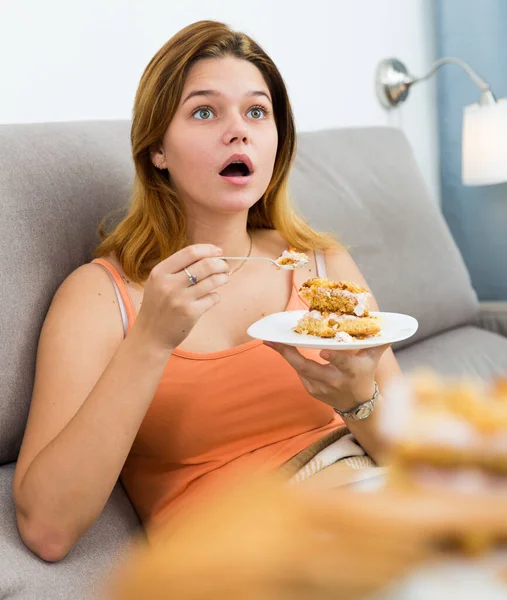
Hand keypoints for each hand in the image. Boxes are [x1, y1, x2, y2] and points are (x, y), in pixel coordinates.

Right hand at [134, 244, 228, 351]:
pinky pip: (213, 298)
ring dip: (223, 278)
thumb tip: (207, 255)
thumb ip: (177, 269)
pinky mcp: (191, 313)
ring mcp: (180, 299)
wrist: (150, 335)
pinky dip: (216, 296)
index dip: (208, 249)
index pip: (190, 252)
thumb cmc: (157, 307)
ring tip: (224, 278)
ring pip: (213, 280)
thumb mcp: (158, 283)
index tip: (218, 251)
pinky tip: (212, 297)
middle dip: (220, 263)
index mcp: (160, 272)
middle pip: (205, 264)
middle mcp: (169, 284)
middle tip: (225, 266)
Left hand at [264, 342, 390, 411]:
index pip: (343, 364)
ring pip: (300, 369)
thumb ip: (377, 343)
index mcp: (351, 372)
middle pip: (309, 367)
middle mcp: (334, 381)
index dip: (334, 358)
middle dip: (290, 354)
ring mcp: (320, 387)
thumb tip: (391, 328)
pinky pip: (299, 371)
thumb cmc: (364, 375)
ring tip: (270, 341)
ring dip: (284, 354)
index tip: (323, 351)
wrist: (357, 405)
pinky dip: (290, 359)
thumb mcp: (372, 360)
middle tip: (274, 340)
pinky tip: (279, 347)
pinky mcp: (312, 390)